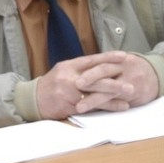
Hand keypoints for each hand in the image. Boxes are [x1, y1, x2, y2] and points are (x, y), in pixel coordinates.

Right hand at [37, 51, 158, 118]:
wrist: (32, 99)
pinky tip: (120, 106)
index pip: (91, 60)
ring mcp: (68, 92)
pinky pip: (92, 106)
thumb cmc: (50, 86)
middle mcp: (68, 77)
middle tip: (131, 82)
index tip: (124, 56)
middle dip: (115, 80)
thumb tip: (101, 67)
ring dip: (115, 94)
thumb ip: (80, 70)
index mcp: (68, 66)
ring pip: (96, 92)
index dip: (108, 58)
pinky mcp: (69, 105)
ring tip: (130, 93)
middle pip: (96, 77)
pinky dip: (108, 106)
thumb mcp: (62, 72)